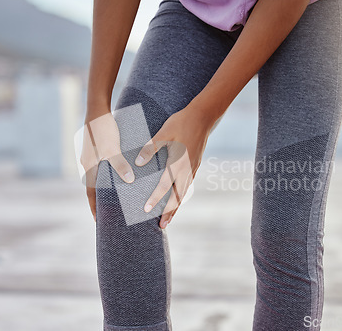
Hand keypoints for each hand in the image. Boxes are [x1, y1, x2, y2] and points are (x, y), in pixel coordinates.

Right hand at [80, 112, 134, 220]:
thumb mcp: (111, 148)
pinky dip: (110, 176)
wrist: (97, 108)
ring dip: (106, 189)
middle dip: (101, 202)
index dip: (95, 209)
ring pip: (100, 178)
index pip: (91, 194)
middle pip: (95, 188)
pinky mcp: (99, 150)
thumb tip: (129, 180)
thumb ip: (119, 164)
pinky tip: (119, 178)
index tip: (99, 223)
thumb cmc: (103, 128)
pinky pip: (104, 168)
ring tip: (116, 200)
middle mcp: (89, 164)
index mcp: (89, 167)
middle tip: (109, 216)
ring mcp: (93, 157)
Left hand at [135, 106, 213, 228]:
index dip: (155, 199)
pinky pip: (188, 185)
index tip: (146, 210)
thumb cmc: (181, 122)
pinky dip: (182, 195)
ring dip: (177, 206)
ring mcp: (193, 168)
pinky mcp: (196, 164)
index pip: (164, 186)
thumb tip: (138, 163)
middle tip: (162, 226)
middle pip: (178, 197)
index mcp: (178, 163)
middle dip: (169, 212)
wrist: (203, 116)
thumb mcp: (164, 133)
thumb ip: (151, 148)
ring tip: (169, 217)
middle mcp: (187, 170)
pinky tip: (178, 197)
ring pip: (184, 192)